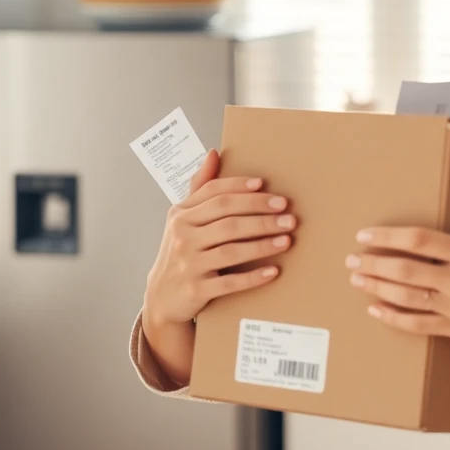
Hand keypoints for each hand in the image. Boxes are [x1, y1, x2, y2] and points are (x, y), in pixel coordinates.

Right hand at [141, 149, 295, 383]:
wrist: (161, 297)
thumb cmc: (180, 251)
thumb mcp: (183, 218)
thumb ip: (200, 187)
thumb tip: (214, 153)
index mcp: (181, 215)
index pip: (213, 194)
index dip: (240, 187)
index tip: (265, 185)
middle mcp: (182, 236)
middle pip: (227, 219)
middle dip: (260, 214)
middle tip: (287, 213)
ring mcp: (188, 264)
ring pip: (231, 249)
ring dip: (262, 243)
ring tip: (287, 238)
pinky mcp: (197, 290)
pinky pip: (229, 282)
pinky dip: (252, 277)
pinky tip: (273, 271)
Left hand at [347, 154, 449, 372]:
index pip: (421, 241)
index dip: (389, 236)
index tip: (366, 233)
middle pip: (405, 270)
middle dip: (373, 263)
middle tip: (351, 258)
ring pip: (407, 298)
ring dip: (377, 288)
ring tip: (356, 279)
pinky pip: (420, 325)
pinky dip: (394, 318)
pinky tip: (376, 311)